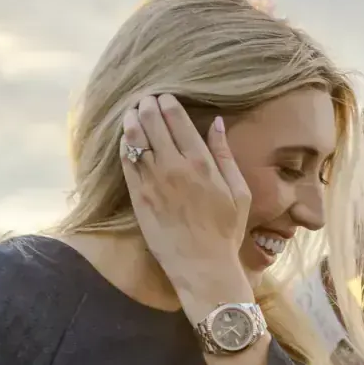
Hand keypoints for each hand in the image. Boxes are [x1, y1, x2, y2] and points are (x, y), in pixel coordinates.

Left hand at [120, 93, 254, 323]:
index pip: (178, 121)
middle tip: (145, 100)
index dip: (168, 104)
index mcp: (202, 164)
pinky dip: (125, 146)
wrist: (203, 267)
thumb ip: (225, 155)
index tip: (164, 97)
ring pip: (135, 140)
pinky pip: (126, 163)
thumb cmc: (225, 233)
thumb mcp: (238, 193)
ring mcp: (154, 183)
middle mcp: (175, 168)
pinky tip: (126, 139)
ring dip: (132, 121)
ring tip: (133, 113)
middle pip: (153, 124)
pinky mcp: (139, 198)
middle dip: (148, 106)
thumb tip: (216, 123)